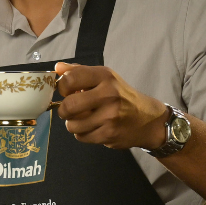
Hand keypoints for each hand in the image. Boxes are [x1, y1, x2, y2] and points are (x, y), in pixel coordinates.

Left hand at [54, 62, 168, 149]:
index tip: (66, 91)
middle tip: (69, 110)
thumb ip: (80, 72)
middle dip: (64, 110)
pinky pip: (81, 137)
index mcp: (105, 76)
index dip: (62, 87)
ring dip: (73, 124)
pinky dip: (82, 134)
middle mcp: (108, 94)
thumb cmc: (122, 96)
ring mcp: (110, 116)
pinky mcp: (109, 134)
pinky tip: (93, 128)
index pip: (70, 79)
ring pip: (72, 125)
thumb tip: (57, 68)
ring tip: (83, 119)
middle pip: (68, 106)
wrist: (148, 120)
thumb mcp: (105, 78)